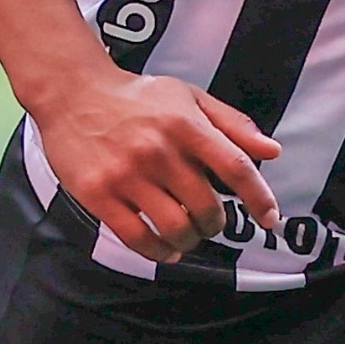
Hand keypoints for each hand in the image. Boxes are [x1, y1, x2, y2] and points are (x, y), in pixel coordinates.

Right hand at [35, 65, 280, 261]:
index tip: (269, 220)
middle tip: (209, 223)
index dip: (259, 198)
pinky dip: (157, 251)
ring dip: (189, 240)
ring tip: (186, 236)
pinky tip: (164, 249)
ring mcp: (127, 174)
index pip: (235, 168)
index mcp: (186, 125)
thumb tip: (271, 152)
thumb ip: (232, 124)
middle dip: (214, 224)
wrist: (72, 93)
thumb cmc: (135, 97)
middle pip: (205, 207)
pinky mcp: (99, 193)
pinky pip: (136, 236)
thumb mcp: (188, 97)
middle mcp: (159, 151)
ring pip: (174, 227)